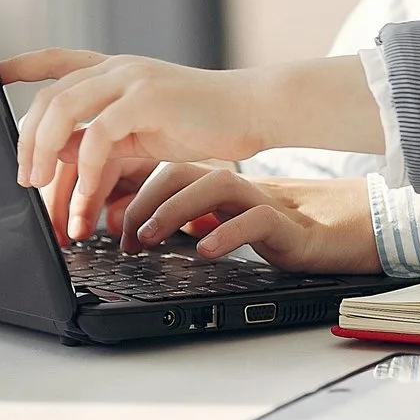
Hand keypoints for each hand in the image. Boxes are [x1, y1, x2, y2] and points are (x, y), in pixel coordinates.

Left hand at [3, 48, 267, 238]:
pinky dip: (85, 166)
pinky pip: (99, 133)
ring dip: (42, 149)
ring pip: (63, 107)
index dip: (19, 65)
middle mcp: (118, 68)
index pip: (55, 59)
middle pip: (49, 95)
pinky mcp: (148, 99)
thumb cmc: (203, 122)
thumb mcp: (142, 131)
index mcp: (115, 70)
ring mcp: (132, 79)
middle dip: (26, 138)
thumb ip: (102, 138)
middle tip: (23, 177)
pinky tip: (87, 191)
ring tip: (38, 184)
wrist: (251, 110)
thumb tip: (60, 153)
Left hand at [125, 166, 381, 274]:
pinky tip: (205, 251)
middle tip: (116, 236)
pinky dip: (225, 233)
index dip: (120, 189)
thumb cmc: (257, 226)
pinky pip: (252, 220)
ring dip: (173, 211)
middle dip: (139, 202)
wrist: (323, 233)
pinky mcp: (280, 220)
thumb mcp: (203, 222)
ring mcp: (253, 198)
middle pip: (175, 172)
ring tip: (149, 239)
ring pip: (210, 187)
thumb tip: (106, 219)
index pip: (154, 168)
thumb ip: (161, 216)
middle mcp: (225, 182)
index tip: (95, 221)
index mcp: (203, 178)